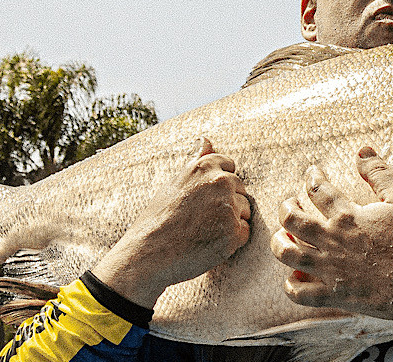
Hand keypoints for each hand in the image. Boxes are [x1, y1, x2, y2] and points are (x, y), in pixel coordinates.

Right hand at [91, 137, 251, 307]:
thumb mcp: (175, 182)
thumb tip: (207, 139)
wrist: (148, 253)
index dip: (218, 186)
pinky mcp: (234, 232)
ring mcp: (229, 206)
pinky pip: (244, 233)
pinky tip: (209, 244)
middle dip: (228, 204)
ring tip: (203, 232)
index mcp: (205, 166)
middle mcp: (220, 182)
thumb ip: (197, 161)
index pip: (230, 167)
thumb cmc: (159, 218)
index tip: (203, 199)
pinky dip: (232, 241)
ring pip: (244, 211)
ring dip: (231, 222)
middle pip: (240, 190)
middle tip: (200, 220)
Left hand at [270, 147, 392, 320]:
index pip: (317, 190)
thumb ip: (380, 172)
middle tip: (290, 203)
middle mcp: (333, 241)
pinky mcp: (335, 295)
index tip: (311, 174)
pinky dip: (291, 285)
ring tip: (282, 237)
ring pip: (287, 255)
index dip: (311, 178)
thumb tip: (362, 150)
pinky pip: (300, 293)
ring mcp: (331, 269)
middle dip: (285, 208)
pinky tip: (294, 277)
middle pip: (292, 220)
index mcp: (347, 216)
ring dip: (279, 243)